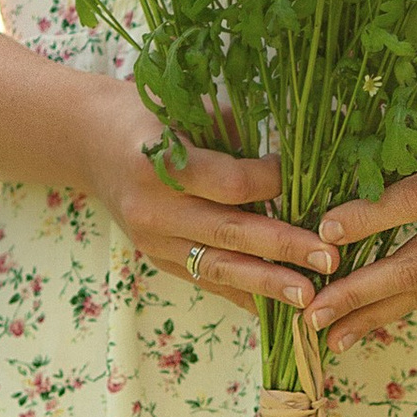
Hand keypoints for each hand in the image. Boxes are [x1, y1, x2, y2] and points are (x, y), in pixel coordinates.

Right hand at [70, 73, 337, 316]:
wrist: (88, 142)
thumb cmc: (147, 115)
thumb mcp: (183, 107)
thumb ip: (232, 133)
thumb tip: (292, 155)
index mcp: (160, 164)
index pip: (229, 184)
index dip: (272, 183)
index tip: (305, 178)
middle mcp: (154, 210)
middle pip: (229, 234)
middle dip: (283, 248)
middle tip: (328, 259)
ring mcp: (153, 242)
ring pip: (219, 267)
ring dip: (268, 283)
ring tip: (309, 296)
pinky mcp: (157, 260)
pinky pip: (207, 281)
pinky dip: (243, 294)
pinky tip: (277, 308)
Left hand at [302, 115, 416, 351]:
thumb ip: (411, 145)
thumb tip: (343, 160)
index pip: (412, 201)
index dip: (366, 219)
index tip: (324, 231)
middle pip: (414, 265)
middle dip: (359, 293)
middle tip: (313, 314)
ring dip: (373, 316)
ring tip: (331, 336)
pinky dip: (398, 308)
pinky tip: (366, 322)